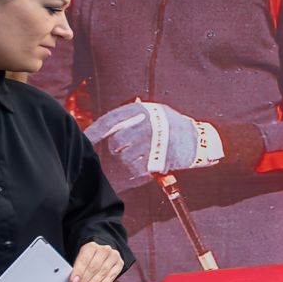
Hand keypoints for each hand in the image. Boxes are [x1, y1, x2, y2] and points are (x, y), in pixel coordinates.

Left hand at [69, 241, 124, 281]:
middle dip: (85, 280)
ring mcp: (113, 256)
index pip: (84, 259)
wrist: (102, 256)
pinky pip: (112, 275)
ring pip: (103, 271)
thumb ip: (77, 271)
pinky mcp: (119, 263)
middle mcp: (104, 250)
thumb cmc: (89, 260)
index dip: (79, 271)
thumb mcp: (80, 261)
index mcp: (91, 246)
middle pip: (94, 266)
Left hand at [87, 100, 223, 182]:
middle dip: (114, 148)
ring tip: (135, 158)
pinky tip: (140, 168)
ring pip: (126, 157)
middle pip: (117, 140)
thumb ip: (131, 116)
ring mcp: (157, 142)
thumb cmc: (170, 125)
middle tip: (120, 150)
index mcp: (144, 110)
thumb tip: (103, 127)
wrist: (198, 139)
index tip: (85, 138)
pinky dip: (135, 171)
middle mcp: (149, 124)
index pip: (112, 120)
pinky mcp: (163, 159)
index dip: (95, 130)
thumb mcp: (153, 112)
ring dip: (126, 161)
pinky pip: (139, 169)